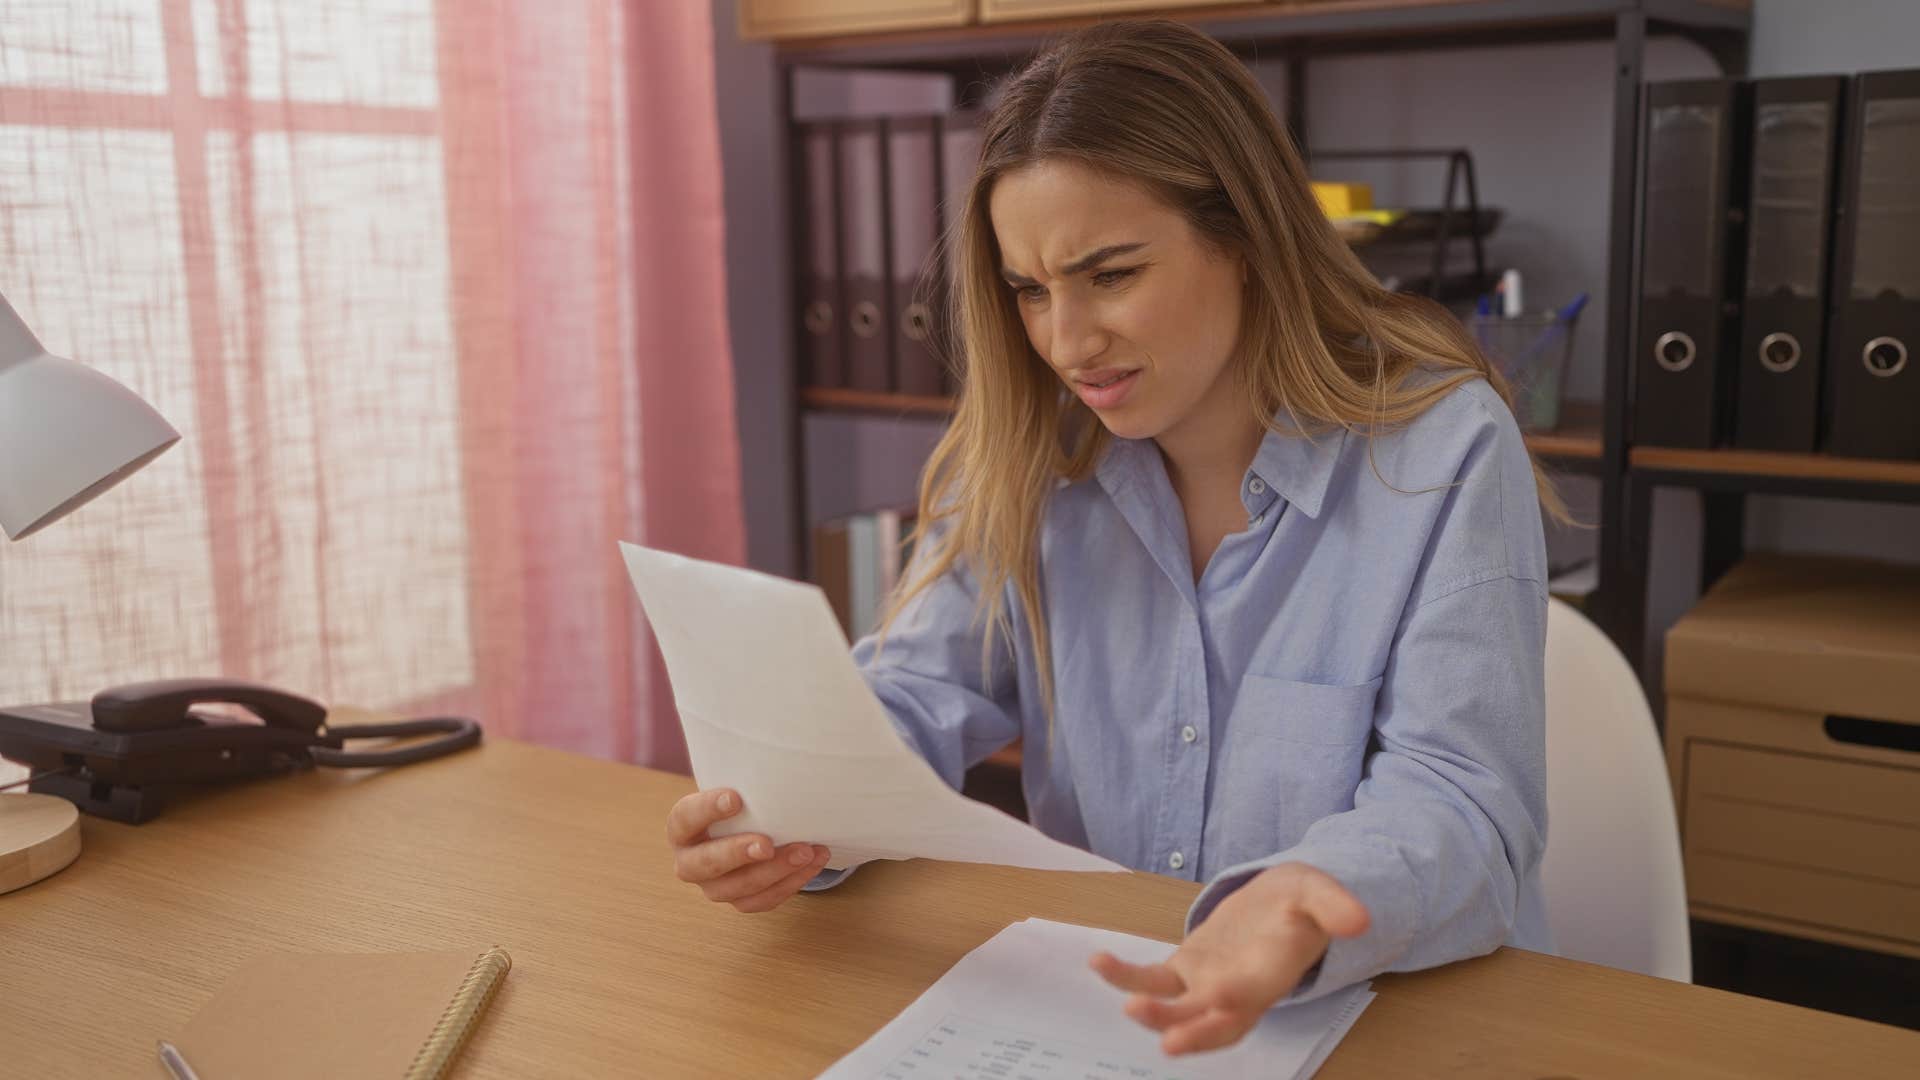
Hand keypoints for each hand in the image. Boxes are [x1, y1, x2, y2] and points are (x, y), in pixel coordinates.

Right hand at [666, 787, 831, 912]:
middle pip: (706, 863)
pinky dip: (791, 883)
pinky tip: (813, 862)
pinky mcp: (739, 901)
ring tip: (806, 851)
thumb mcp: (733, 786)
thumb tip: (767, 739)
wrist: (747, 828)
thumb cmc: (741, 802)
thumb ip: (743, 778)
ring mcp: (713, 886)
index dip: (707, 810)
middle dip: (738, 854)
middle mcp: (690, 862)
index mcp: (681, 828)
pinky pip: (763, 901)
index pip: (685, 818)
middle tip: (766, 844)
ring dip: (775, 871)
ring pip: (738, 888)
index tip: (736, 798)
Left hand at [1090, 863, 1369, 1055]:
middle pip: (1217, 1024)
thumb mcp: (1319, 890)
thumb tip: (1360, 920)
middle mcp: (1240, 990)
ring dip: (1153, 1012)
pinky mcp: (1185, 972)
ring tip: (1124, 998)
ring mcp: (1209, 985)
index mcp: (1273, 972)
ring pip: (1180, 1010)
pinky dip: (1126, 976)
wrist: (1280, 903)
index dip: (1237, 1001)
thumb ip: (1334, 905)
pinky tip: (1098, 960)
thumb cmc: (1300, 899)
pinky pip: (1153, 982)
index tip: (1220, 998)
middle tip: (1166, 1042)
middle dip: (1194, 1033)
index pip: (1255, 995)